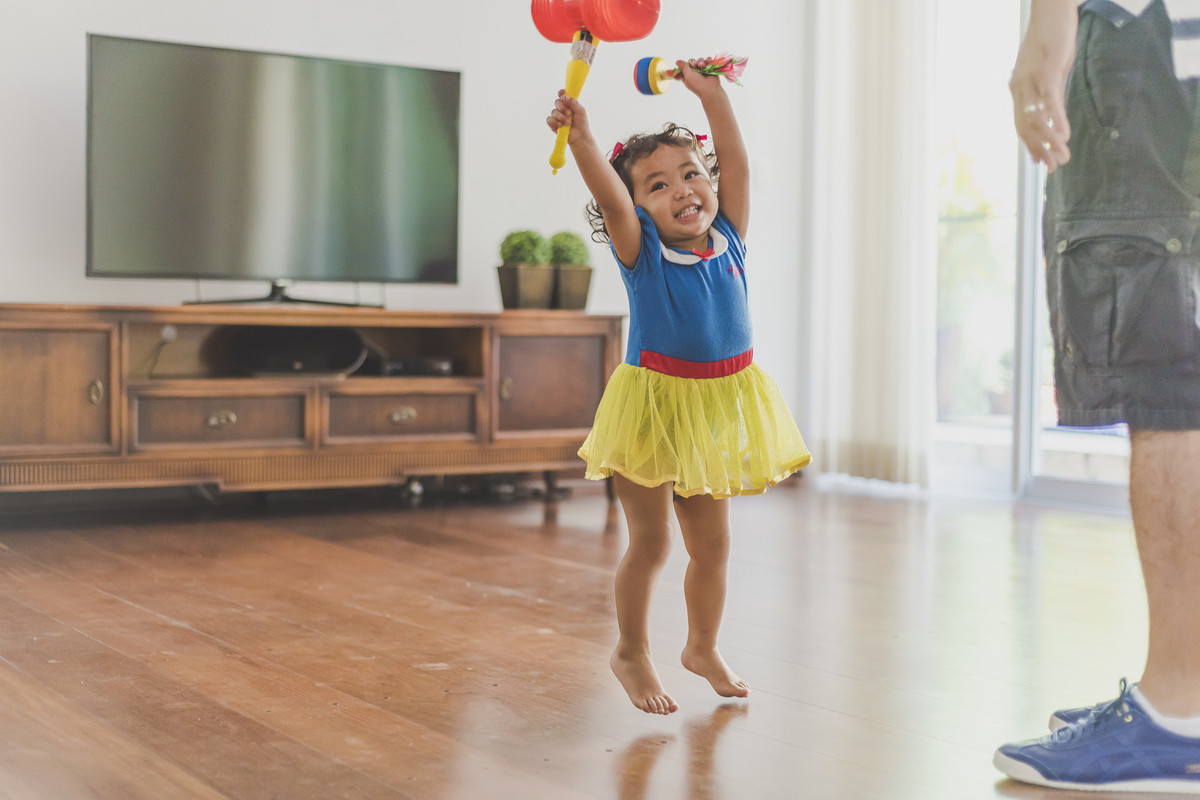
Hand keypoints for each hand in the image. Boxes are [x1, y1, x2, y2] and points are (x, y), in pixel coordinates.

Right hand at [547, 90, 592, 145]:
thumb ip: (574, 103)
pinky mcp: (552, 124)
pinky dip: (555, 122)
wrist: (580, 137)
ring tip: (568, 123)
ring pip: (553, 111)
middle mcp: (562, 108)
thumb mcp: (581, 111)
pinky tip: (561, 125)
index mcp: (569, 103)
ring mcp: (557, 116)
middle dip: (562, 107)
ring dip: (561, 117)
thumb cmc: (582, 123)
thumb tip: (565, 96)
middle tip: (569, 113)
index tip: (563, 94)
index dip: (561, 93)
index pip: (562, 95)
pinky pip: (549, 119)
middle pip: (557, 102)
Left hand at [677, 59, 722, 98]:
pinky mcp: (710, 68)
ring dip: (702, 61)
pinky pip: (708, 60)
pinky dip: (708, 60)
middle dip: (695, 62)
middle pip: (693, 61)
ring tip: (703, 66)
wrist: (710, 89)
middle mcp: (695, 72)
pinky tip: (709, 63)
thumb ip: (683, 67)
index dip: (686, 64)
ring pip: (701, 60)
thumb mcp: (687, 75)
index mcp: (688, 75)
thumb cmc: (697, 84)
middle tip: (697, 65)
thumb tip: (677, 61)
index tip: (688, 65)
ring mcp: (703, 70)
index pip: (685, 65)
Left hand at [1009, 0, 1076, 171]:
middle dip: (1040, 150)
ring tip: (1062, 157)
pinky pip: (1049, 103)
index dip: (1030, 145)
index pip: (1021, 124)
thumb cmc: (1051, 40)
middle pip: (1026, 127)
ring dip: (1050, 142)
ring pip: (1037, 119)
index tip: (1039, 161)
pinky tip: (1064, 136)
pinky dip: (1056, 121)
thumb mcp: (1050, 72)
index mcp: (1018, 89)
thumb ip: (1050, 94)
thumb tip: (1054, 115)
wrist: (1051, 12)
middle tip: (1052, 168)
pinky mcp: (1046, 72)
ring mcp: (1031, 80)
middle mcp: (1020, 87)